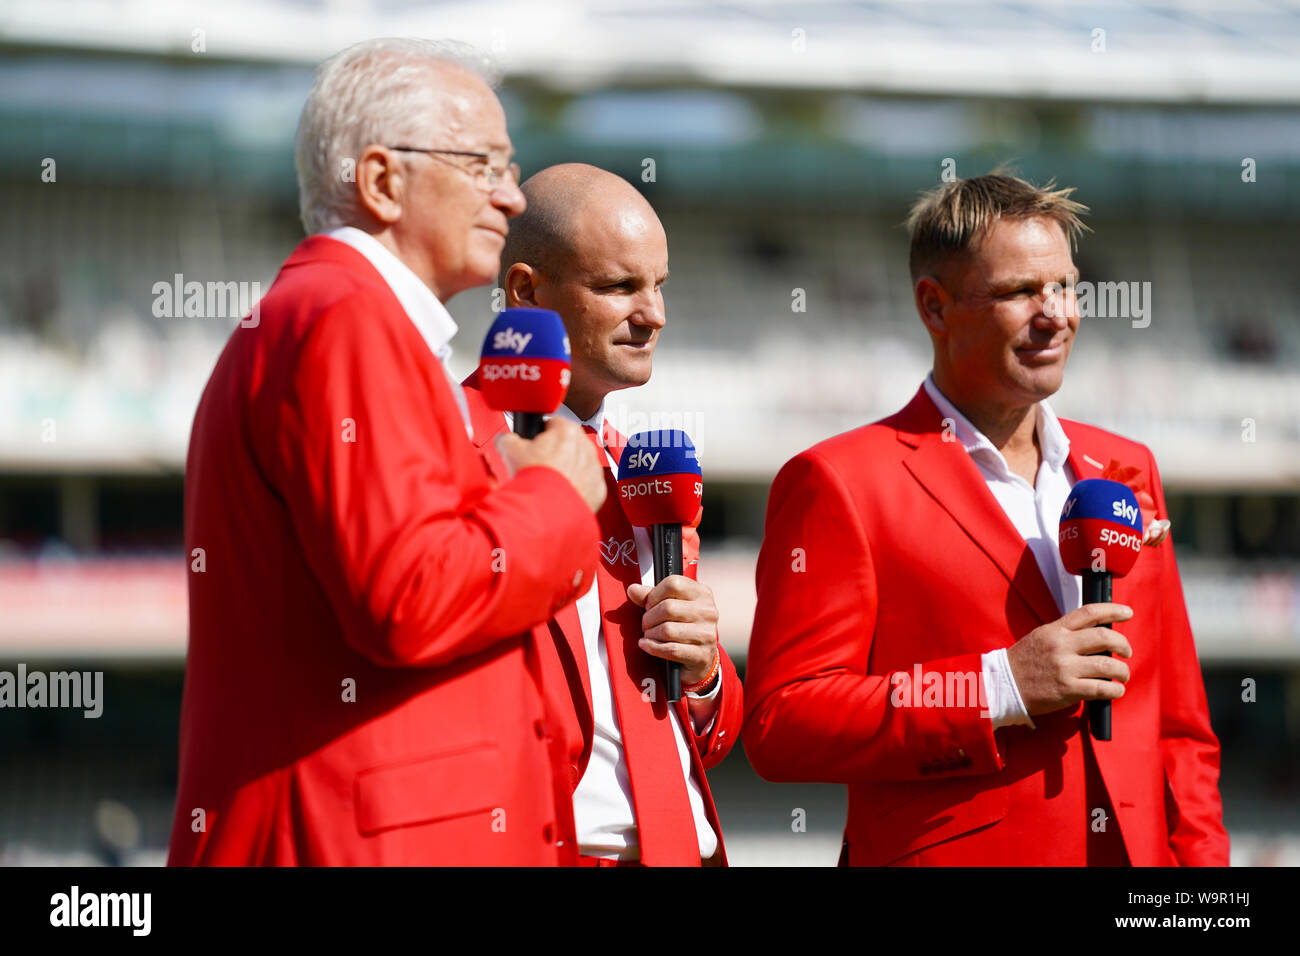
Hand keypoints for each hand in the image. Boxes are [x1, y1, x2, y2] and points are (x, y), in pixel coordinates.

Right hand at [496, 417, 605, 512]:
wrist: (545, 510)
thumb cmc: (532, 478)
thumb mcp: (510, 450)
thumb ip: (508, 439)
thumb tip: (506, 440)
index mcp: (567, 430)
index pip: (553, 424)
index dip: (540, 435)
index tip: (534, 446)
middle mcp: (586, 446)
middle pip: (569, 444)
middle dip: (556, 453)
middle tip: (539, 466)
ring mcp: (594, 469)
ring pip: (579, 464)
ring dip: (567, 470)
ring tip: (548, 482)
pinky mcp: (598, 489)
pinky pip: (587, 484)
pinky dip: (576, 488)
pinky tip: (560, 494)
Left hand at [627, 576, 718, 685]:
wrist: (700, 657)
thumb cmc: (684, 626)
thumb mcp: (671, 605)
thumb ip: (651, 596)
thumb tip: (633, 590)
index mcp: (702, 593)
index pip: (673, 584)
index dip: (654, 595)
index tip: (649, 605)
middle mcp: (708, 611)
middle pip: (667, 608)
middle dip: (649, 618)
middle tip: (646, 623)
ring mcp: (707, 634)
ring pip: (667, 630)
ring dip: (650, 634)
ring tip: (649, 635)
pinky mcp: (702, 654)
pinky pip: (670, 649)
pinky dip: (653, 647)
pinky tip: (646, 645)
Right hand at [1005, 603, 1133, 716]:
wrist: (1003, 685)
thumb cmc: (1023, 663)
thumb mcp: (1041, 637)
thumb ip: (1065, 633)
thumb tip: (1095, 636)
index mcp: (1055, 630)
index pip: (1089, 613)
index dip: (1113, 610)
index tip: (1127, 613)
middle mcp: (1062, 646)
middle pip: (1105, 637)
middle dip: (1123, 644)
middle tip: (1126, 652)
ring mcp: (1065, 668)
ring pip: (1108, 665)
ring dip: (1122, 671)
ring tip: (1122, 675)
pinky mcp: (1068, 689)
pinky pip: (1102, 688)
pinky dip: (1115, 690)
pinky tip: (1115, 690)